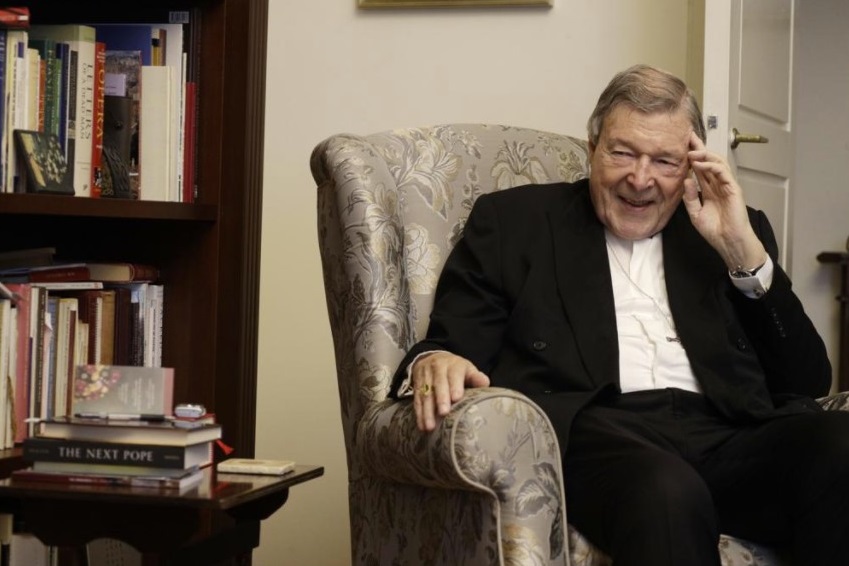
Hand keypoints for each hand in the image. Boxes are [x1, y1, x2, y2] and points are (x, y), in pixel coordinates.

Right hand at [412, 352, 489, 431]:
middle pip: (438, 384)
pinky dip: (419, 414)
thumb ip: (475, 377)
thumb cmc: (455, 369)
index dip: (455, 386)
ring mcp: (425, 377)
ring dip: (427, 411)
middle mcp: (437, 369)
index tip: (456, 398)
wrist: (433, 359)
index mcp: (453, 365)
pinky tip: (422, 426)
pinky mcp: (416, 386)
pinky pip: (417, 400)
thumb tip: (485, 383)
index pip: (454, 374)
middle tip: (443, 413)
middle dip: (440, 399)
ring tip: (430, 427)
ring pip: (425, 394)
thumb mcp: (467, 369)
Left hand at [682, 132, 767, 269]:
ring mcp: (726, 185)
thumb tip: (686, 180)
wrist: (728, 242)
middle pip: (708, 160)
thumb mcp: (695, 213)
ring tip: (691, 150)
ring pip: (717, 162)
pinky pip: (722, 171)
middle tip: (687, 137)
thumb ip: (690, 197)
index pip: (699, 168)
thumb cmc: (715, 230)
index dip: (691, 156)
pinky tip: (699, 164)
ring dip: (704, 154)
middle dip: (698, 148)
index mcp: (708, 189)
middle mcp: (718, 184)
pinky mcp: (733, 188)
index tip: (681, 146)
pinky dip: (711, 165)